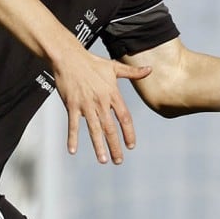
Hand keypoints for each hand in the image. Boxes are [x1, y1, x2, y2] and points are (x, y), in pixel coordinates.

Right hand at [53, 48, 149, 163]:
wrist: (69, 57)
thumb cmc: (92, 62)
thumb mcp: (114, 67)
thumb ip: (132, 72)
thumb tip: (150, 69)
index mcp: (112, 94)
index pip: (124, 118)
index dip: (128, 133)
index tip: (131, 146)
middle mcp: (101, 102)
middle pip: (110, 128)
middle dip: (115, 146)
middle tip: (118, 160)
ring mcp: (86, 105)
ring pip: (94, 130)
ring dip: (99, 146)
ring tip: (103, 160)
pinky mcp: (72, 105)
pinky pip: (73, 125)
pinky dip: (72, 138)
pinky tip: (72, 150)